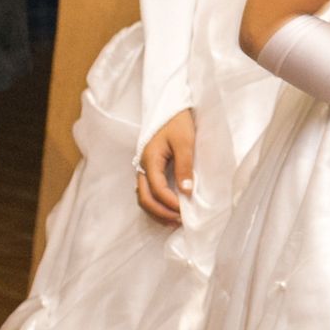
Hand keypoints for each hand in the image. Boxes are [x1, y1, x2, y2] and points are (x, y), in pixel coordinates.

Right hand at [135, 108, 195, 224]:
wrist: (171, 107)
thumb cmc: (178, 122)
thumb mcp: (185, 142)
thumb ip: (184, 166)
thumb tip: (186, 191)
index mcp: (149, 160)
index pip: (157, 190)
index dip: (170, 203)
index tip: (185, 211)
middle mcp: (143, 167)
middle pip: (145, 198)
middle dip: (161, 213)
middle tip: (179, 222)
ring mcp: (144, 169)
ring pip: (144, 197)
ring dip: (158, 211)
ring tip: (175, 220)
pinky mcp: (150, 169)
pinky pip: (148, 191)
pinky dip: (157, 203)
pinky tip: (170, 208)